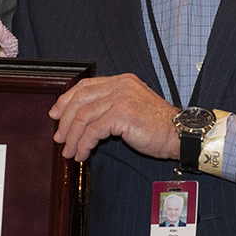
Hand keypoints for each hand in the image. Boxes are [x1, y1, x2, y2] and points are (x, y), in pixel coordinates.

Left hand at [50, 74, 179, 161]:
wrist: (180, 134)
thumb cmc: (158, 126)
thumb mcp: (132, 108)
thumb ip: (110, 106)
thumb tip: (82, 118)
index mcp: (122, 81)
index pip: (85, 86)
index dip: (66, 100)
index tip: (55, 114)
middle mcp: (120, 85)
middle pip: (79, 99)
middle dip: (64, 120)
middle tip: (59, 137)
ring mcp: (121, 98)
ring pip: (82, 116)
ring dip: (72, 137)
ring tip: (69, 151)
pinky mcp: (122, 114)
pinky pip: (92, 130)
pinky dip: (83, 144)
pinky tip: (83, 153)